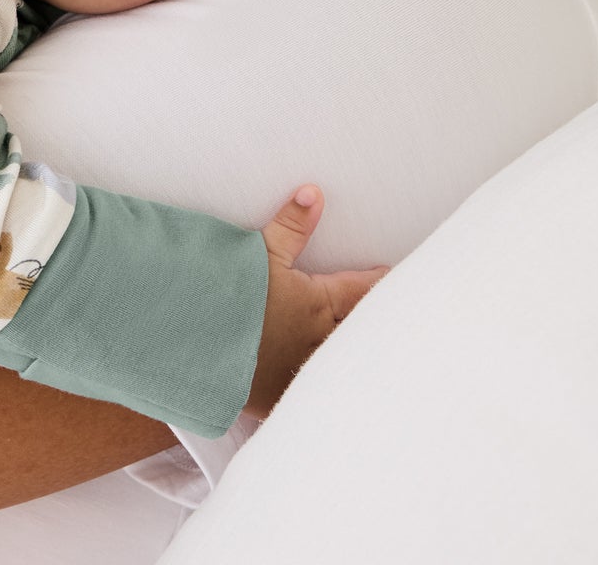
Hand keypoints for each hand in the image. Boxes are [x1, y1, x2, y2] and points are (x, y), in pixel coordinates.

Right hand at [244, 185, 388, 417]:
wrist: (193, 338)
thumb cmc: (228, 292)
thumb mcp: (259, 251)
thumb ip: (291, 224)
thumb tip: (314, 192)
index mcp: (317, 302)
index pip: (362, 290)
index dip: (379, 282)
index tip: (391, 277)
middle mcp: (317, 339)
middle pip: (361, 334)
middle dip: (378, 327)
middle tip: (404, 326)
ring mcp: (301, 372)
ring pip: (342, 370)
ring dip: (356, 364)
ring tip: (375, 366)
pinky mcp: (279, 398)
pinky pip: (309, 402)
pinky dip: (322, 400)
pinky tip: (334, 406)